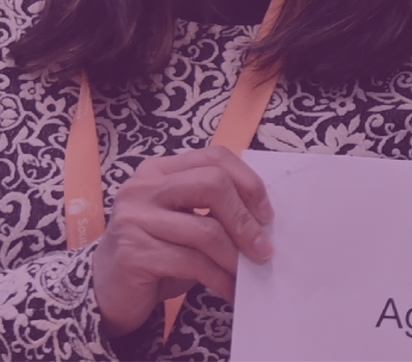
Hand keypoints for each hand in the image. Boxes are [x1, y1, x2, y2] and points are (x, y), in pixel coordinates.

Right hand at [91, 146, 272, 337]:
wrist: (105, 292)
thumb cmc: (156, 251)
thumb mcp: (185, 219)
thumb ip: (214, 207)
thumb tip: (264, 216)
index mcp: (159, 169)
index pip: (214, 158)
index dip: (248, 181)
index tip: (267, 212)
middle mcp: (143, 187)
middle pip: (213, 185)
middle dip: (245, 217)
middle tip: (263, 245)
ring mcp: (134, 218)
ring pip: (205, 230)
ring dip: (234, 254)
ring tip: (248, 270)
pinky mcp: (133, 253)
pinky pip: (190, 262)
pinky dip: (218, 277)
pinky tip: (229, 288)